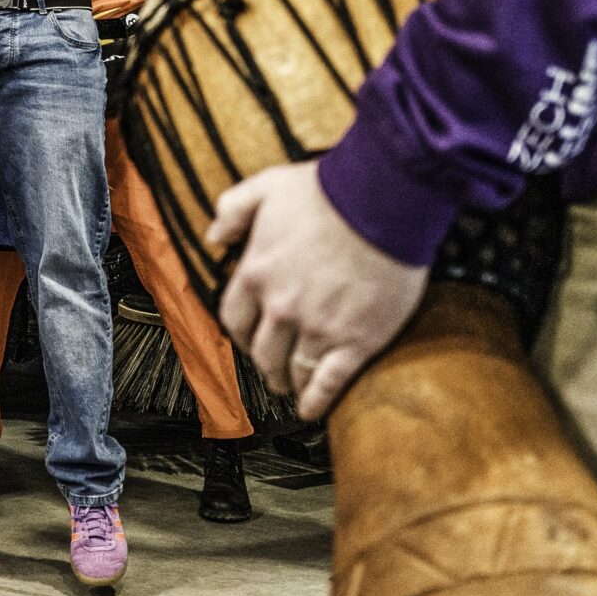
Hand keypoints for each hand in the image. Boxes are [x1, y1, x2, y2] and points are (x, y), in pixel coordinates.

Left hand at [210, 160, 428, 420]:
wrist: (382, 200)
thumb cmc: (327, 190)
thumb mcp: (266, 186)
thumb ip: (232, 210)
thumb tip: (214, 237)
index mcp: (256, 273)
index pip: (234, 319)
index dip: (241, 333)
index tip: (250, 338)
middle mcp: (280, 307)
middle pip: (262, 351)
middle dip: (265, 363)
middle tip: (273, 368)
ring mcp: (317, 328)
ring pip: (292, 370)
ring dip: (288, 383)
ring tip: (292, 387)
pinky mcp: (355, 342)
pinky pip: (328, 383)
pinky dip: (317, 401)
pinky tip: (312, 409)